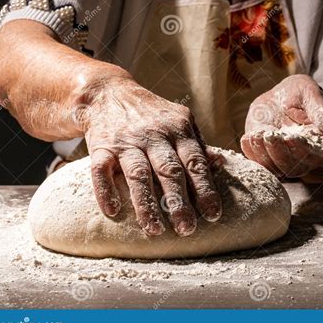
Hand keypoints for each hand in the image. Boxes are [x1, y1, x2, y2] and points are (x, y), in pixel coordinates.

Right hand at [80, 77, 221, 235]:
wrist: (109, 92)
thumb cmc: (151, 114)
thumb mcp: (179, 120)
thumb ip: (198, 144)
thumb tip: (221, 164)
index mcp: (178, 128)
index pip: (195, 162)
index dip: (205, 189)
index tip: (213, 215)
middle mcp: (154, 134)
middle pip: (169, 170)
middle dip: (179, 201)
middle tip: (187, 229)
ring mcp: (126, 140)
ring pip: (138, 174)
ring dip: (146, 203)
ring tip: (155, 230)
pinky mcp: (101, 146)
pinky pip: (101, 170)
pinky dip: (105, 190)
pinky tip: (113, 212)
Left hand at [241, 75, 322, 177]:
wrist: (281, 98)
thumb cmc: (300, 95)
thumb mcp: (311, 95)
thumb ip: (321, 111)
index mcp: (321, 145)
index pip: (314, 154)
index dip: (302, 149)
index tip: (290, 138)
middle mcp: (304, 158)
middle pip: (292, 166)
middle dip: (279, 152)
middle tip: (270, 136)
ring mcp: (284, 160)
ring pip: (274, 167)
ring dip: (263, 154)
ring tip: (256, 135)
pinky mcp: (266, 157)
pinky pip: (258, 163)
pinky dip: (251, 154)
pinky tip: (247, 138)